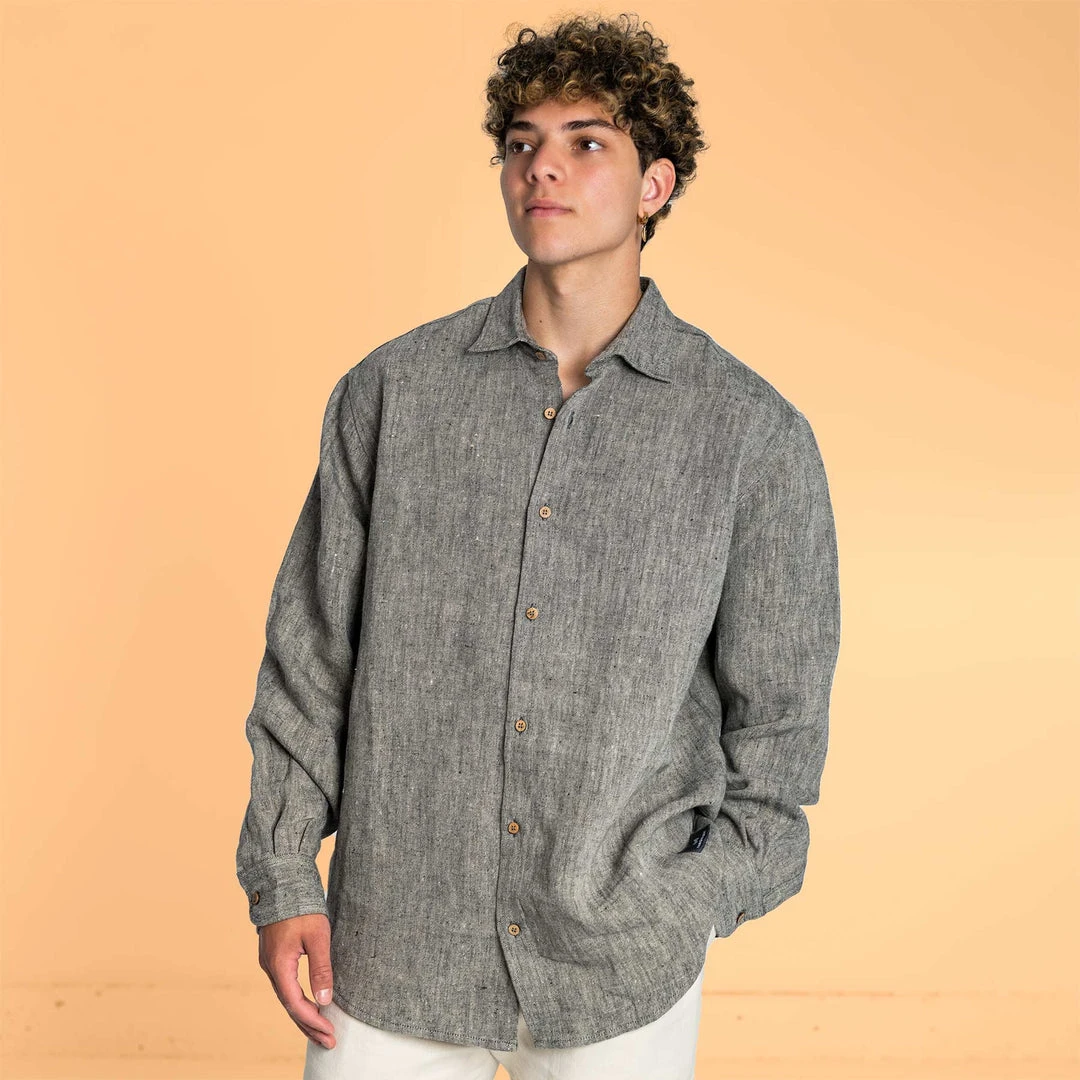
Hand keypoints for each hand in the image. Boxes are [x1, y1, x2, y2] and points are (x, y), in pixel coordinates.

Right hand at [258, 913, 336, 1048]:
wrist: (282, 882)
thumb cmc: (301, 907)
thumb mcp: (317, 936)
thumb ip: (320, 968)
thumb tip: (324, 1001)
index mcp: (279, 965)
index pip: (296, 1004)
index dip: (313, 1021)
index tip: (330, 1032)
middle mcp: (270, 968)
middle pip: (290, 1007)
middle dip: (309, 1026)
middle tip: (329, 1042)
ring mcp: (270, 963)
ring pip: (287, 998)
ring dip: (304, 1016)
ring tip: (322, 1032)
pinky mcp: (275, 957)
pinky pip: (286, 987)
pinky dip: (299, 1002)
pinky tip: (310, 1007)